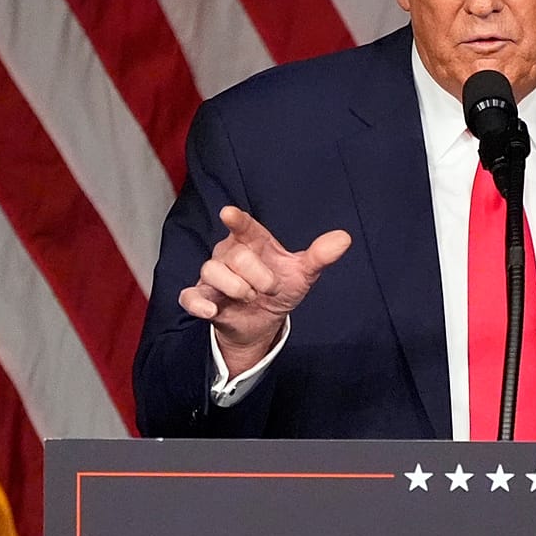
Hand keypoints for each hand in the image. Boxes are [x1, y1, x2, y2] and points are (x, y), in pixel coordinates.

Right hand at [179, 206, 351, 374]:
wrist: (263, 322)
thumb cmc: (279, 288)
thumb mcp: (302, 273)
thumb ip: (320, 256)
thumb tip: (344, 238)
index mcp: (252, 242)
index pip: (243, 226)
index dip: (236, 220)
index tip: (229, 213)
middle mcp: (229, 254)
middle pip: (235, 255)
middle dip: (256, 276)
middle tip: (268, 288)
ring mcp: (213, 275)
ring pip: (211, 271)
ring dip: (234, 288)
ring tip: (249, 298)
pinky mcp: (202, 297)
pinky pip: (190, 296)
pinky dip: (198, 303)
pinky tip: (212, 311)